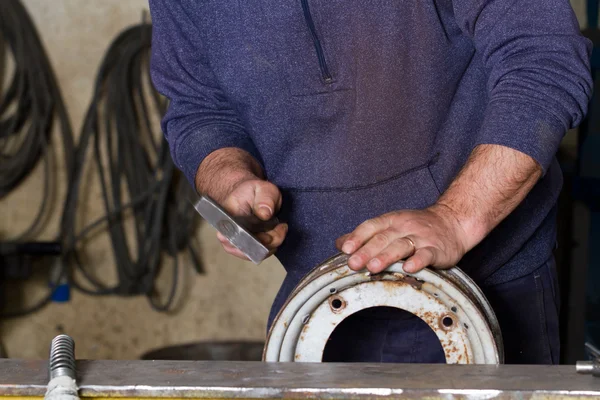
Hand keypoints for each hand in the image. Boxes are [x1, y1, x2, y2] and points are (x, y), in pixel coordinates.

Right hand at [217, 179, 287, 259]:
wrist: (246, 196)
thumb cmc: (253, 192)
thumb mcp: (263, 189)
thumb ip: (265, 198)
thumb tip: (264, 214)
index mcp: (226, 219)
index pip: (242, 237)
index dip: (260, 238)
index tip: (275, 228)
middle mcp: (225, 236)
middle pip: (252, 249)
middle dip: (272, 239)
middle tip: (281, 225)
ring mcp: (233, 246)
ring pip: (258, 254)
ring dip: (273, 242)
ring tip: (278, 226)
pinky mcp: (242, 250)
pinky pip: (260, 254)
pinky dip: (271, 246)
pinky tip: (274, 233)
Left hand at [335, 205, 468, 273]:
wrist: (452, 222)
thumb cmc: (415, 228)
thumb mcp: (390, 226)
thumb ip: (365, 235)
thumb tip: (339, 244)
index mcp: (391, 220)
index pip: (371, 226)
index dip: (357, 237)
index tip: (345, 249)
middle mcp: (404, 227)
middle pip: (383, 238)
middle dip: (366, 251)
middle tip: (353, 263)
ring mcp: (421, 238)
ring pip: (402, 246)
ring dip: (386, 256)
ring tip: (373, 267)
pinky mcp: (437, 249)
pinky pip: (426, 254)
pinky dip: (418, 261)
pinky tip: (409, 268)